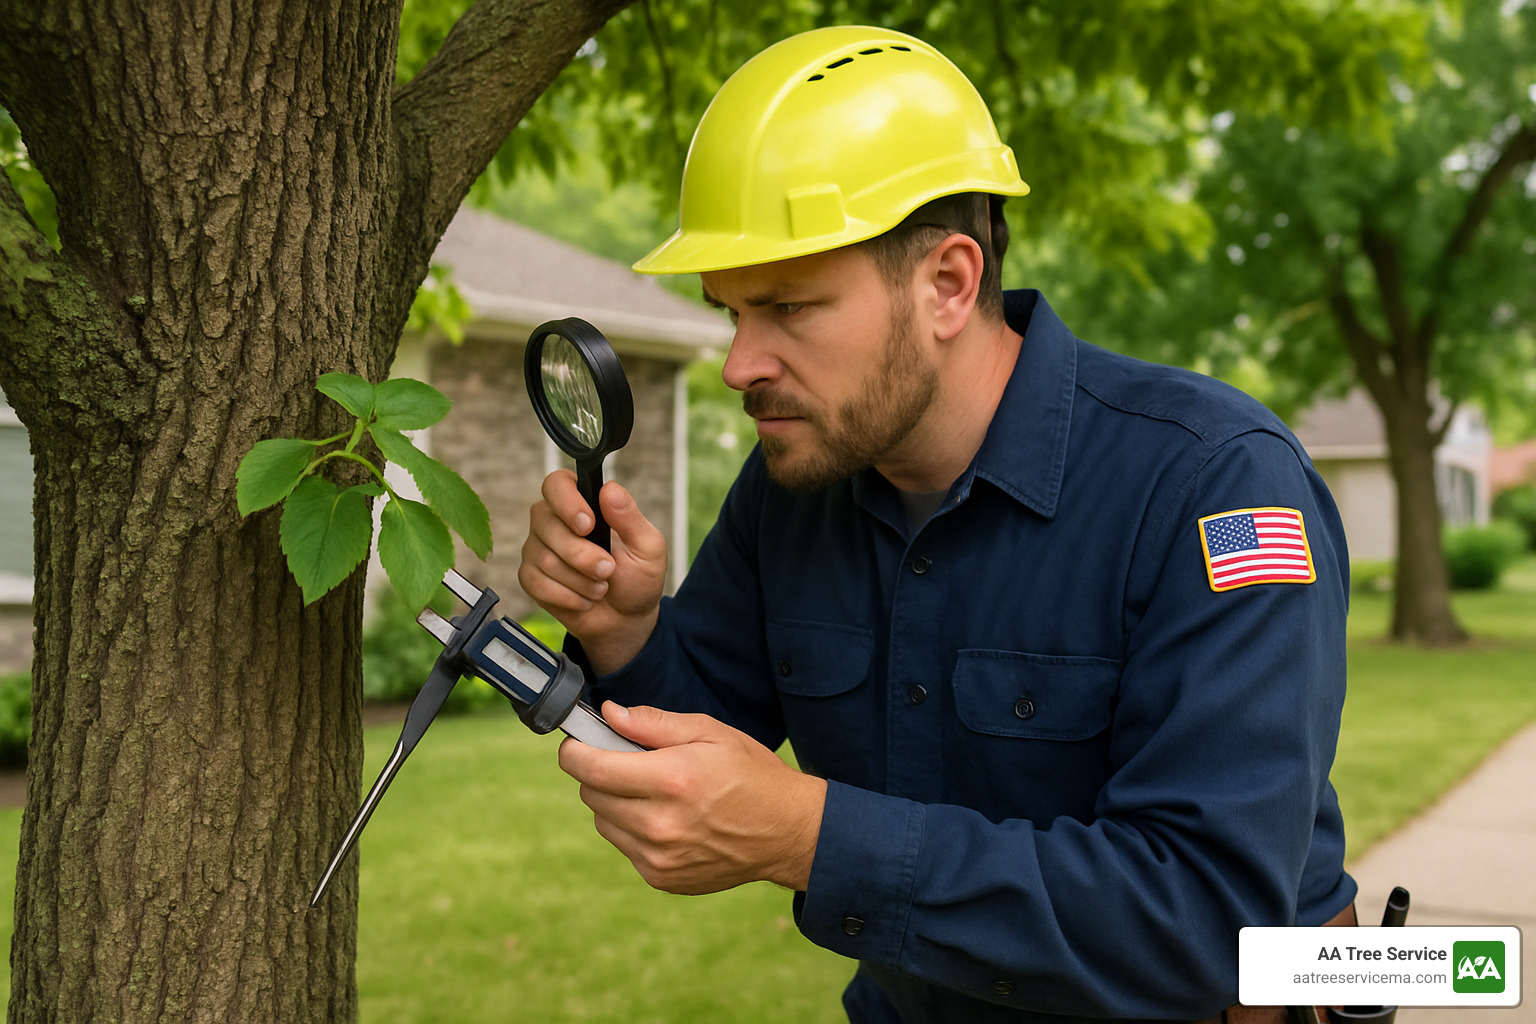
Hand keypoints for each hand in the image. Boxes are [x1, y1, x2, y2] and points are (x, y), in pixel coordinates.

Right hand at [519, 471, 666, 673]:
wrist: (625, 620)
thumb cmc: (637, 578)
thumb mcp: (647, 547)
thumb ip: (630, 517)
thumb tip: (610, 490)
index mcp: (583, 503)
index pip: (557, 484)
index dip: (567, 502)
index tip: (588, 525)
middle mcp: (554, 520)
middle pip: (546, 522)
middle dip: (580, 554)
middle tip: (607, 569)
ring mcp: (538, 548)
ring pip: (543, 557)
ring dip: (579, 580)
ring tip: (601, 588)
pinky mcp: (530, 576)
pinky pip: (535, 582)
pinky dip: (567, 596)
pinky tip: (584, 600)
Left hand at [559, 703, 827, 895]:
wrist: (787, 831)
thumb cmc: (751, 774)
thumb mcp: (711, 733)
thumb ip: (654, 723)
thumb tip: (609, 714)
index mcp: (671, 780)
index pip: (591, 768)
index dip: (574, 751)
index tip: (578, 742)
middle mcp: (660, 824)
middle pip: (591, 795)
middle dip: (598, 773)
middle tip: (626, 761)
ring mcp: (659, 857)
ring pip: (603, 822)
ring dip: (614, 802)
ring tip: (651, 791)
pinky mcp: (661, 877)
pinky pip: (624, 847)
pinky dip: (633, 829)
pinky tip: (666, 819)